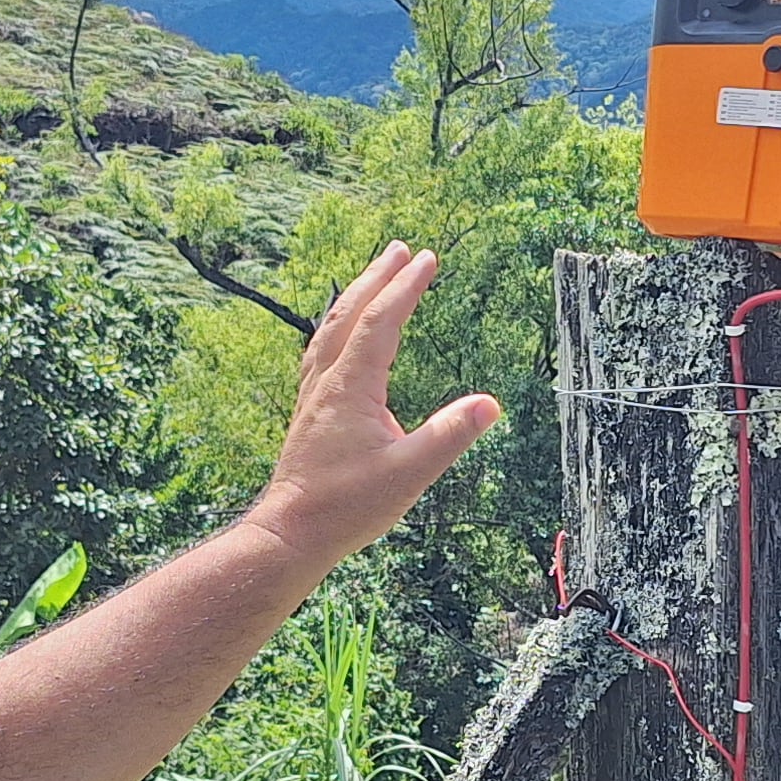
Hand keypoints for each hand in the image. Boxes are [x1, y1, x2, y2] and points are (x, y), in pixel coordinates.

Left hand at [246, 241, 501, 564]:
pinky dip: (338, 328)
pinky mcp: (309, 412)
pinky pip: (322, 352)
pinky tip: (342, 337)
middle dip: (377, 278)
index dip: (405, 288)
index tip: (426, 258)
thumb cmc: (347, 507)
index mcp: (351, 387)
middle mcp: (327, 382)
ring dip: (355, 298)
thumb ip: (449, 437)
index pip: (381, 322)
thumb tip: (490, 405)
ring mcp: (314, 396)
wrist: (291, 532)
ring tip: (373, 277)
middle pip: (350, 314)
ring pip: (331, 330)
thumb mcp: (408, 474)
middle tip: (400, 248)